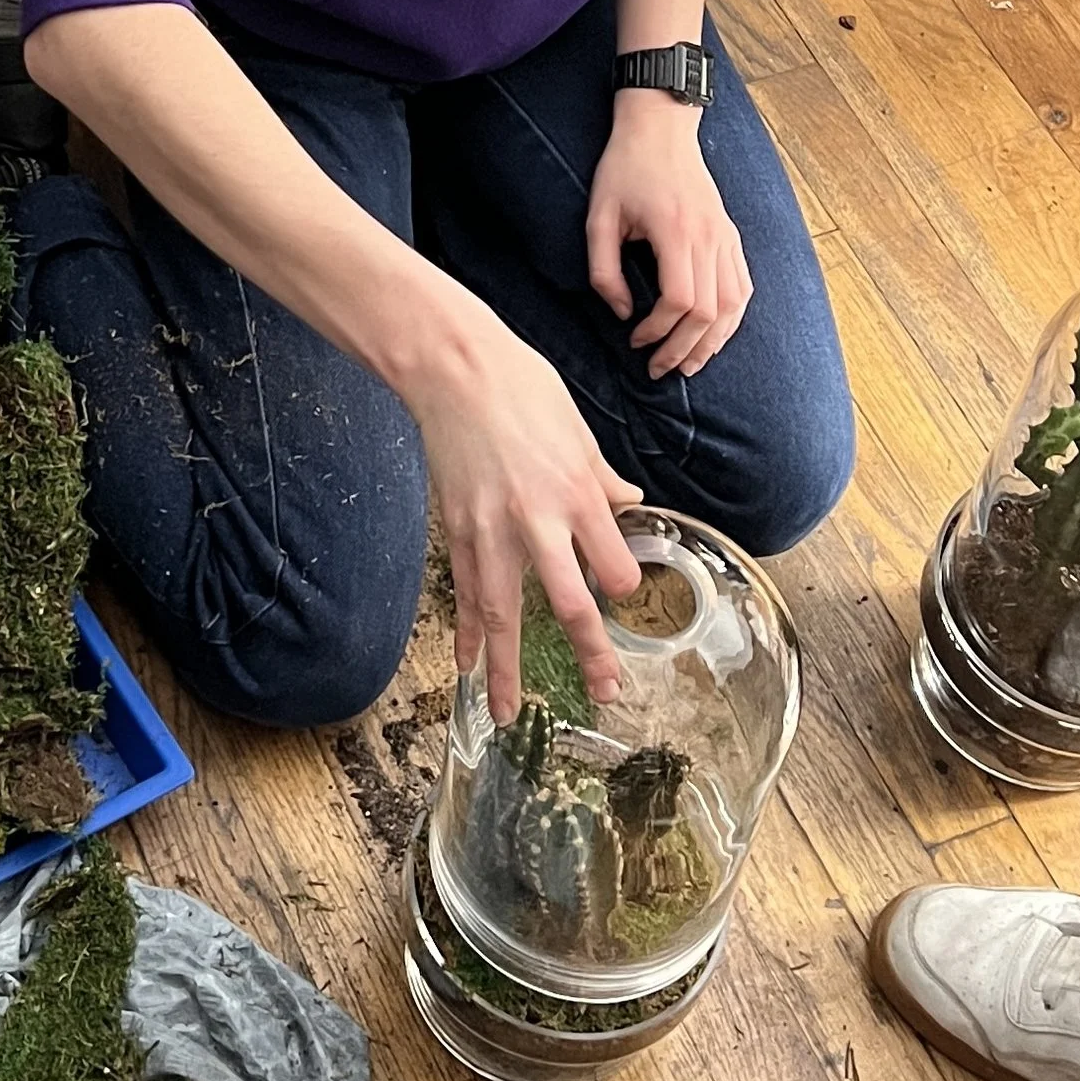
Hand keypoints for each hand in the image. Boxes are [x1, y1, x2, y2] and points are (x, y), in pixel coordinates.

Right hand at [403, 306, 642, 719]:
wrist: (452, 367)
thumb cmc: (520, 386)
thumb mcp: (578, 429)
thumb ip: (601, 477)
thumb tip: (628, 502)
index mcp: (578, 492)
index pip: (612, 566)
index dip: (622, 587)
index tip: (623, 595)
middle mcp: (538, 520)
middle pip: (568, 603)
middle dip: (589, 653)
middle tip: (604, 693)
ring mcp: (491, 529)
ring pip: (503, 613)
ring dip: (508, 668)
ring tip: (510, 713)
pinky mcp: (457, 528)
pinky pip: (463, 591)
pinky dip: (465, 632)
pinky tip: (467, 666)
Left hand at [587, 97, 752, 376]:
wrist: (661, 127)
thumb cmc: (624, 169)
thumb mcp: (598, 217)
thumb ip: (603, 271)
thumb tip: (621, 313)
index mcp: (677, 231)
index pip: (680, 300)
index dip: (658, 331)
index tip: (635, 340)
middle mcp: (710, 236)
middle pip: (710, 312)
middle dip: (684, 349)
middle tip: (659, 369)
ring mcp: (726, 235)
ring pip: (734, 305)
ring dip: (713, 341)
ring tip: (690, 364)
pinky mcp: (731, 234)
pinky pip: (743, 287)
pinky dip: (732, 317)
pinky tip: (714, 334)